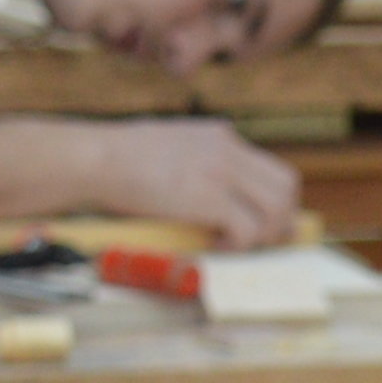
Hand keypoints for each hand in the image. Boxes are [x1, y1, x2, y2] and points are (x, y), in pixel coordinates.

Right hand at [98, 116, 300, 247]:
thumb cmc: (114, 157)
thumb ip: (190, 156)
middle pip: (285, 184)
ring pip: (276, 208)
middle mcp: (228, 149)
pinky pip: (249, 228)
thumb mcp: (165, 142)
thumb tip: (193, 188)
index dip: (270, 199)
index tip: (258, 222)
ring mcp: (222, 172)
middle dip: (280, 217)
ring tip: (238, 246)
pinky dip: (239, 245)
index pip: (267, 166)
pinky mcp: (210, 197)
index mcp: (219, 135)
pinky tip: (217, 247)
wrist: (96, 159)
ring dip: (264, 234)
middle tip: (259, 240)